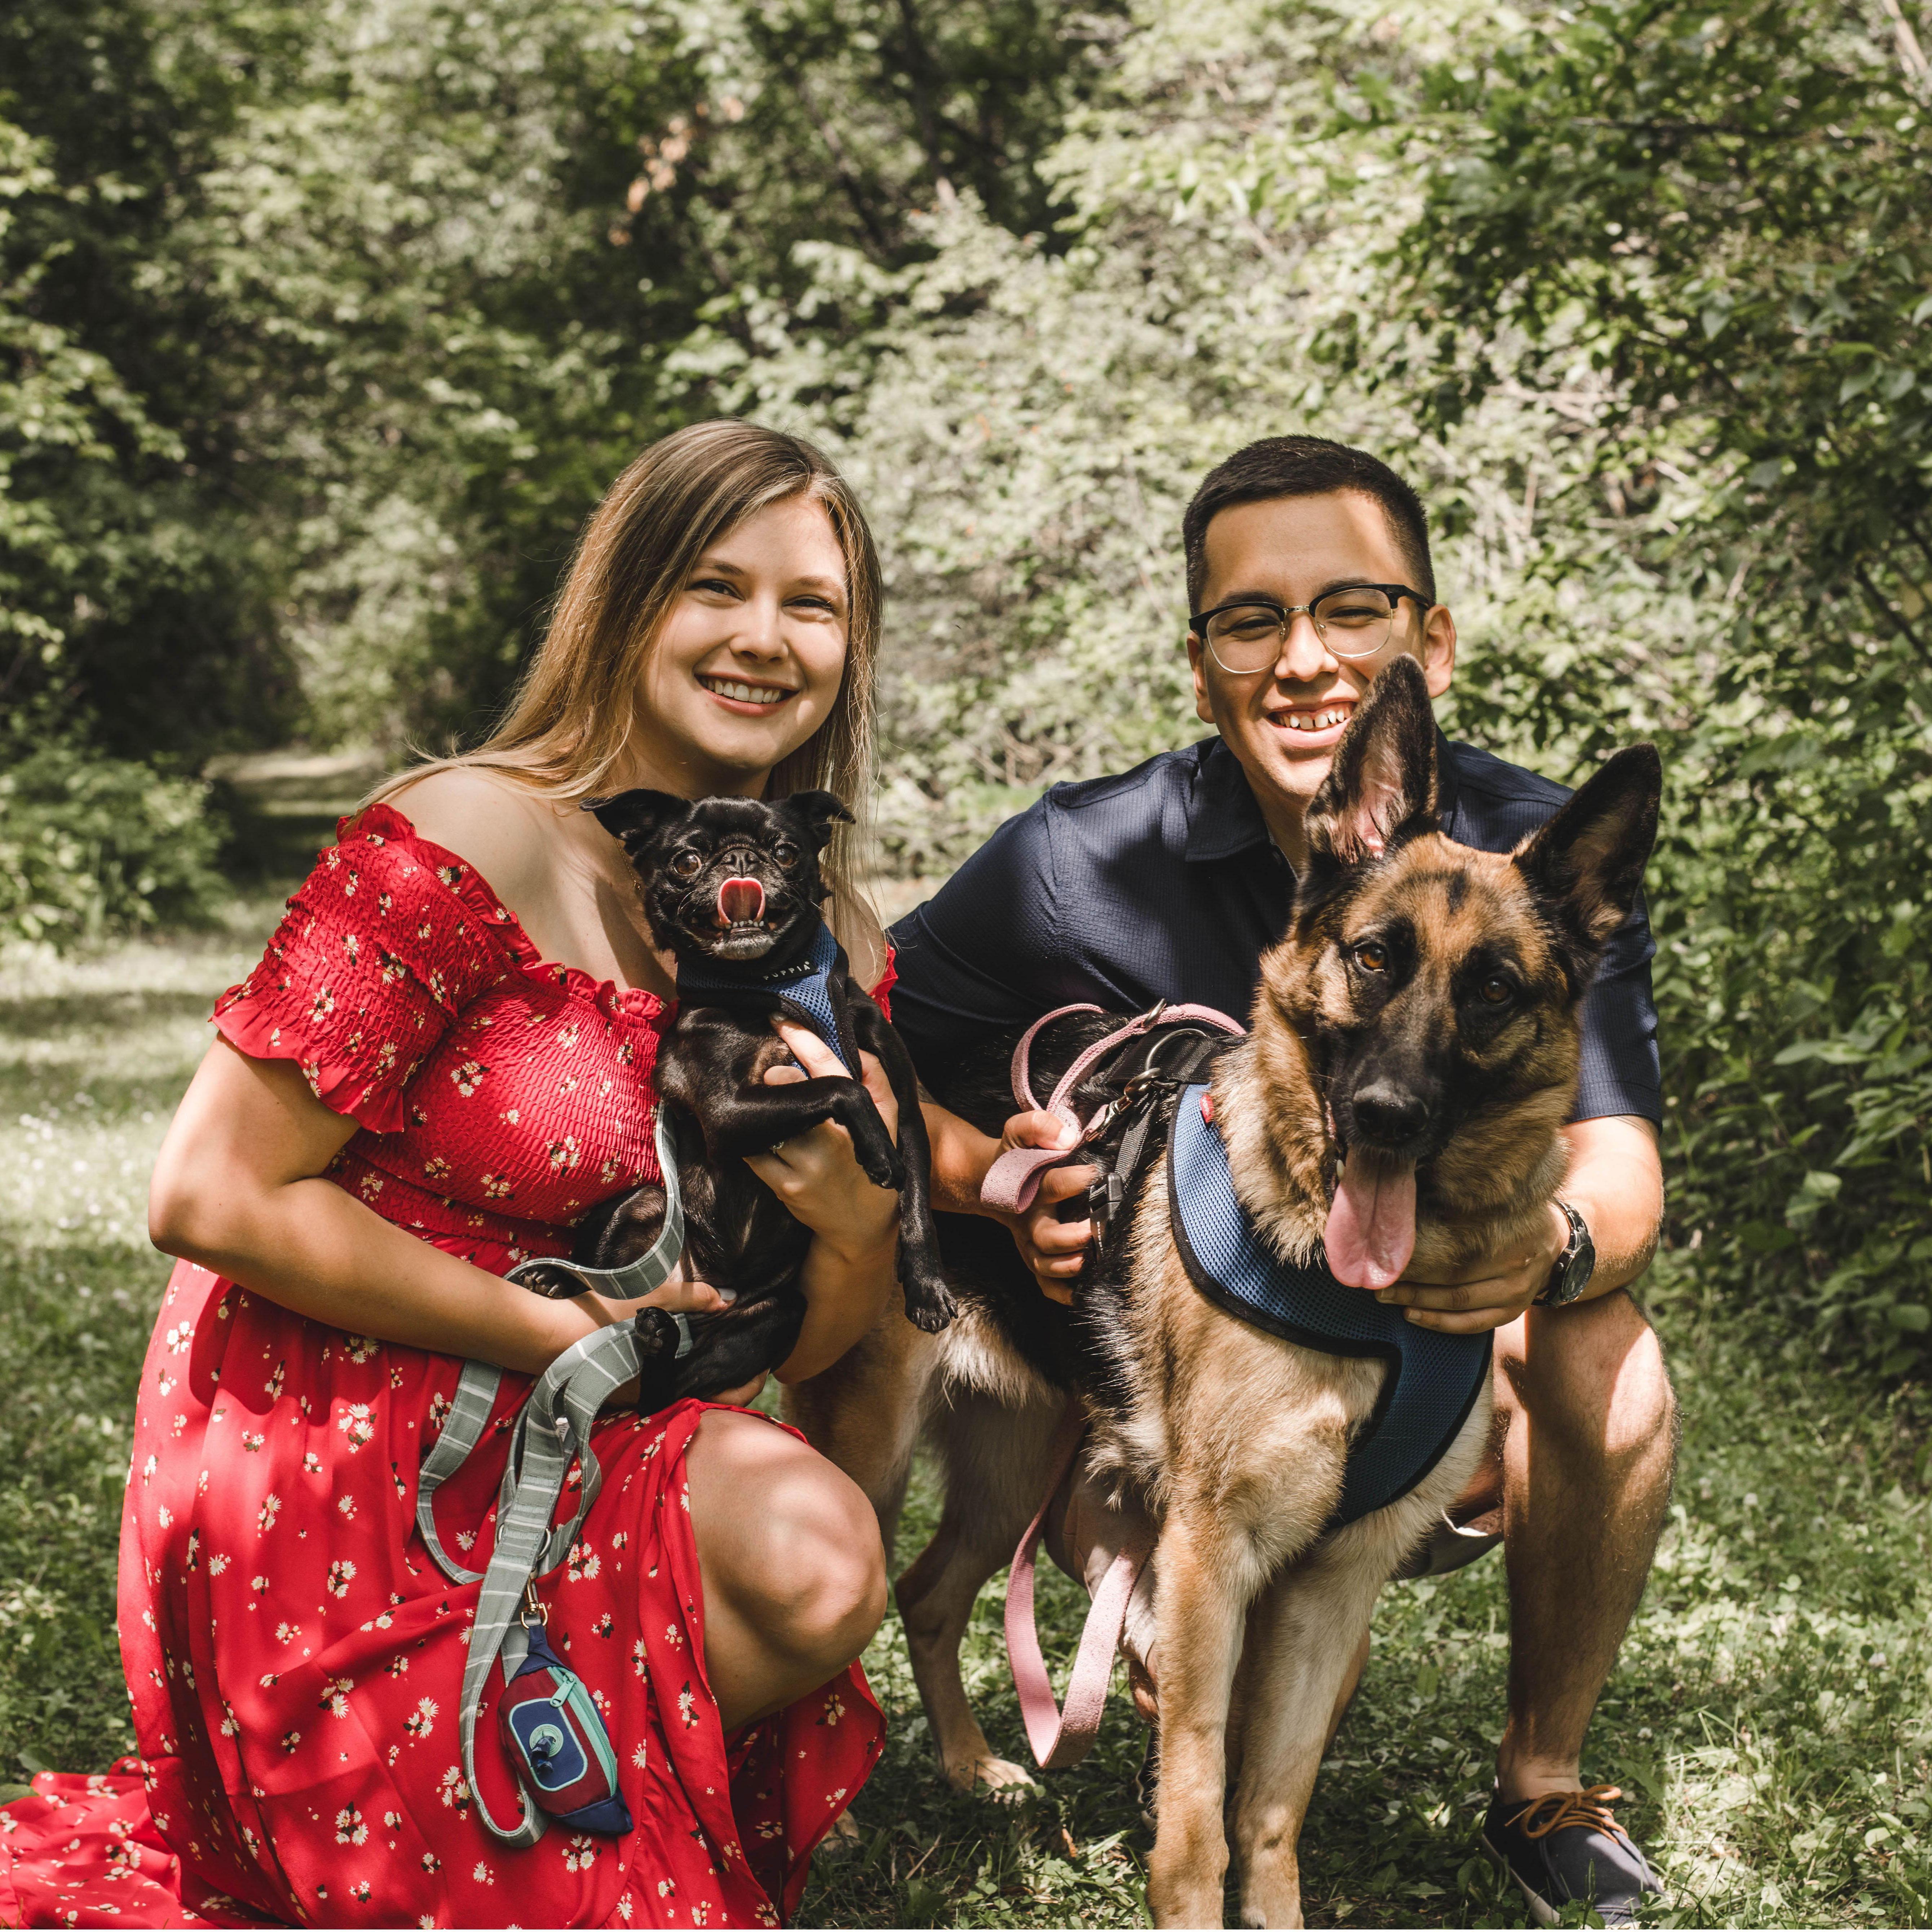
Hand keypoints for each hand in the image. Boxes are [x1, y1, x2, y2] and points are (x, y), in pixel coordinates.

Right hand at [540, 1273, 740, 1402]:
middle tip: (749, 1353)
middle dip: (731, 1378)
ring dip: (704, 1374)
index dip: (751, 1385)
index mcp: (672, 1382)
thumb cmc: (601, 1317)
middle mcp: (658, 1396)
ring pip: (684, 1389)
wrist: (545, 1335)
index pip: (726, 1398)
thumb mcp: (651, 1298)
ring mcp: (637, 1394)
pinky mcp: (620, 1387)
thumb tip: (727, 1299)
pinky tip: (681, 1346)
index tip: (766, 1366)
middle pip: (708, 1395)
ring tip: (721, 1348)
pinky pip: (662, 1381)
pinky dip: (678, 1369)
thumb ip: (691, 1297)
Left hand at [744, 1020, 899, 1264]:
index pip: (827, 1067)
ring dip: (763, 1110)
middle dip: (776, 1077)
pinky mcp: (784, 1186)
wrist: (863, 1227)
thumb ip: (875, 1077)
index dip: (801, 1038)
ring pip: (769, 1122)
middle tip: (771, 1072)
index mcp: (859, 1116)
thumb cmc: (874, 1163)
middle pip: (790, 1092)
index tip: (779, 1018)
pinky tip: (762, 1136)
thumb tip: (851, 1040)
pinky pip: (756, 1151)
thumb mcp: (888, 1119)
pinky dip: (755, 1139)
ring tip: (765, 1105)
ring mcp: (806, 1165)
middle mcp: (832, 1140)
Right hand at [986, 1109, 1096, 1306]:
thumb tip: (1067, 1137)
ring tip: (1085, 1261)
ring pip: (1042, 1263)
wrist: (986, 1180)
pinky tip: (1076, 1294)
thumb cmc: (1012, 1157)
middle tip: (1091, 1230)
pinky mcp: (1033, 1254)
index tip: (1093, 1173)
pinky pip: (1042, 1280)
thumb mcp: (1019, 1132)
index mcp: (1027, 1187)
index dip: (1071, 1181)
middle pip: (1044, 1237)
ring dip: (1064, 1267)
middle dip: (1068, 1238)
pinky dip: (1057, 1290)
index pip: (1049, 1184)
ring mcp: (1029, 1241)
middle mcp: (1028, 1219)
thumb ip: (1038, 1126)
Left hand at [1374, 1203, 1568, 1333]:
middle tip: (1377, 1281)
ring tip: (1388, 1299)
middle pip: (1454, 1280)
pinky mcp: (1512, 1312)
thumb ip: (1465, 1209)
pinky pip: (1472, 1325)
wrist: (1559, 1245)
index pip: (1456, 1251)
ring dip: (1419, 1304)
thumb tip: (1413, 1201)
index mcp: (1509, 1235)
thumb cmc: (1515, 1218)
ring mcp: (1515, 1294)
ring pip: (1460, 1305)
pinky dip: (1441, 1323)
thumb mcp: (1499, 1205)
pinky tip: (1414, 1316)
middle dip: (1411, 1283)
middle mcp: (1514, 1267)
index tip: (1387, 1254)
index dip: (1419, 1257)